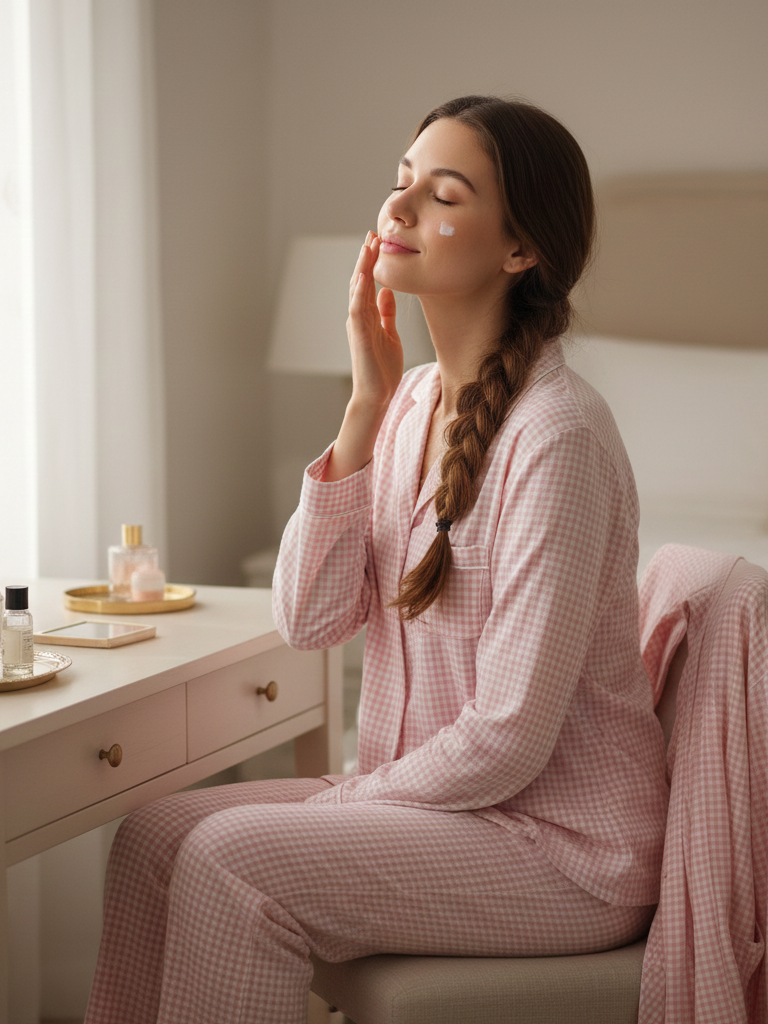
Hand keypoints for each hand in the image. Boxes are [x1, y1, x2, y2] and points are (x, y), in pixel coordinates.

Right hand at [346, 232, 403, 411]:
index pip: (369, 283)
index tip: (379, 241)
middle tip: (373, 233)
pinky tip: (364, 274)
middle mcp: (359, 317)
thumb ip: (386, 314)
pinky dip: (359, 290)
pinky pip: (357, 308)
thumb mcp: (389, 335)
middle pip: (361, 280)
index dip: (373, 262)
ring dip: (362, 267)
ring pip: (357, 289)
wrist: (377, 395)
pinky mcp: (359, 335)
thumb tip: (387, 293)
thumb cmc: (383, 369)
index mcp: (368, 316)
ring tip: (368, 246)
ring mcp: (358, 325)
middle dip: (366, 257)